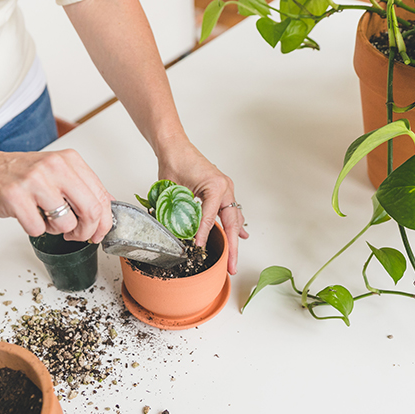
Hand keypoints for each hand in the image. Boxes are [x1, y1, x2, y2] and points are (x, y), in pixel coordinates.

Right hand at [0, 148, 113, 243]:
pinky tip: (29, 217)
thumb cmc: (22, 176)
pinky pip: (38, 229)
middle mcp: (54, 167)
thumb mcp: (58, 173)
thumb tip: (108, 210)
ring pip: (66, 224)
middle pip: (91, 211)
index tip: (99, 233)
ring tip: (45, 218)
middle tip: (76, 235)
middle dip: (86, 232)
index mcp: (70, 160)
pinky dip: (35, 230)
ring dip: (57, 230)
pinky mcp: (16, 196)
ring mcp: (34, 181)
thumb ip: (83, 189)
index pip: (102, 196)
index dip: (105, 222)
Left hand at [156, 137, 248, 274]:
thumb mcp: (173, 190)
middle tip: (231, 267)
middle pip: (232, 223)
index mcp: (216, 186)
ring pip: (234, 218)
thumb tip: (178, 234)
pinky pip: (231, 211)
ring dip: (235, 239)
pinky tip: (241, 236)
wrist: (175, 146)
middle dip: (232, 247)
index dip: (204, 235)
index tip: (199, 249)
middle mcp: (225, 187)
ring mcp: (226, 189)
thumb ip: (178, 212)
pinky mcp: (222, 191)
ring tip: (234, 259)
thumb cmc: (174, 162)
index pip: (211, 217)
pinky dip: (235, 224)